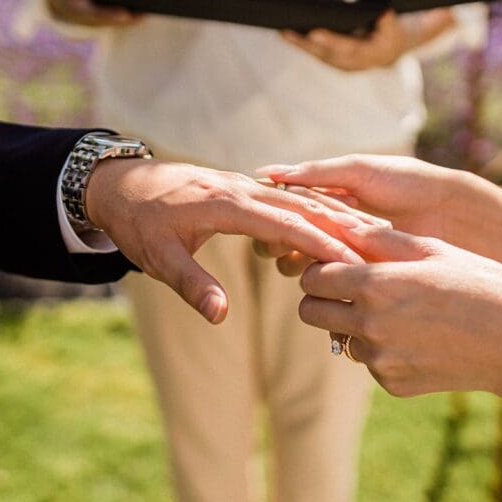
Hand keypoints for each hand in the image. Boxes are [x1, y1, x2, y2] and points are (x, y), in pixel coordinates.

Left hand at [85, 159, 364, 323]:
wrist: (120, 184)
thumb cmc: (138, 223)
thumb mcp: (158, 258)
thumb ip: (192, 285)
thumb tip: (221, 317)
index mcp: (225, 204)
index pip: (284, 223)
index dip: (320, 243)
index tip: (352, 261)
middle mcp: (241, 188)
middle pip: (303, 205)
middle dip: (342, 227)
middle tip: (381, 247)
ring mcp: (244, 185)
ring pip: (300, 198)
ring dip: (335, 216)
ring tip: (373, 235)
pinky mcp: (243, 188)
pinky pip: (287, 198)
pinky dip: (315, 210)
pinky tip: (336, 224)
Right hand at [253, 154, 460, 276]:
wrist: (454, 212)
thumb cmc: (409, 184)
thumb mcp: (359, 171)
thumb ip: (316, 173)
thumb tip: (266, 173)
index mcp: (329, 200)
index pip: (285, 212)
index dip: (274, 218)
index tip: (275, 221)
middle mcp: (333, 230)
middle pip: (288, 243)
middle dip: (284, 244)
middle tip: (291, 245)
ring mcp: (348, 257)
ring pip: (307, 268)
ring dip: (305, 264)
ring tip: (318, 258)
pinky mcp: (365, 281)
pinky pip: (335, 288)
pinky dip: (330, 283)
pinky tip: (335, 277)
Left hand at [281, 9, 452, 71]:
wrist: (397, 47)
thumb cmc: (409, 27)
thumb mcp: (426, 22)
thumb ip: (437, 21)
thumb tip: (450, 15)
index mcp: (391, 47)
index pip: (391, 37)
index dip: (389, 26)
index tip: (386, 14)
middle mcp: (369, 59)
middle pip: (350, 52)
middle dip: (332, 42)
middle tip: (315, 32)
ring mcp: (350, 62)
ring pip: (327, 55)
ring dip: (305, 44)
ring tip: (286, 31)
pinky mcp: (335, 60)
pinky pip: (317, 53)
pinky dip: (301, 44)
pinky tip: (284, 32)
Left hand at [298, 225, 501, 398]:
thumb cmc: (481, 284)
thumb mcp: (433, 250)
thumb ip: (380, 239)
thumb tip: (339, 221)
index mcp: (376, 285)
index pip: (313, 277)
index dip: (320, 267)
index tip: (336, 263)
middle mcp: (369, 325)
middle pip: (310, 311)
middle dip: (323, 298)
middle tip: (350, 288)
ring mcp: (380, 359)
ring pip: (340, 338)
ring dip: (353, 324)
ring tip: (397, 312)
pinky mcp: (392, 383)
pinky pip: (370, 362)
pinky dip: (383, 350)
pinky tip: (418, 337)